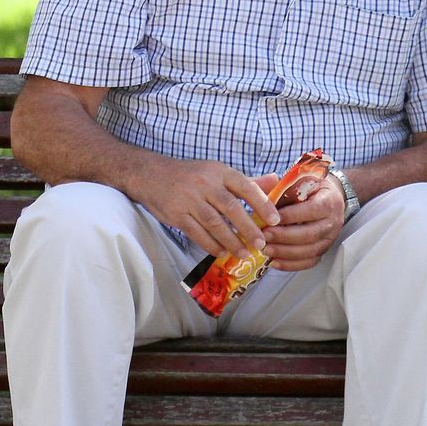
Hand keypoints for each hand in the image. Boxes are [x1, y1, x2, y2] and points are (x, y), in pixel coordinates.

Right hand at [130, 158, 279, 260]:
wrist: (151, 175)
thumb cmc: (192, 175)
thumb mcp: (218, 172)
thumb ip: (247, 180)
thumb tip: (275, 180)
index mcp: (220, 172)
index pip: (245, 186)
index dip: (262, 203)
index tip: (275, 219)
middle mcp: (205, 184)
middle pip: (231, 208)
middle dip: (248, 228)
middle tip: (261, 244)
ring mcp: (189, 199)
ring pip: (214, 224)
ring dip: (231, 241)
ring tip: (244, 253)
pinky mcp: (176, 214)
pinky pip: (197, 233)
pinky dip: (211, 244)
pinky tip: (222, 252)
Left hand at [261, 174, 346, 271]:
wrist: (329, 198)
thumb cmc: (310, 187)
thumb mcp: (300, 180)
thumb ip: (284, 189)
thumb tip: (264, 200)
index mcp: (329, 201)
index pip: (312, 210)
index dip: (291, 216)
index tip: (270, 219)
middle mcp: (333, 222)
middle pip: (310, 235)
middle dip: (284, 237)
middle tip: (264, 237)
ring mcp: (330, 239)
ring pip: (309, 252)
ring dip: (285, 253)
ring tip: (265, 250)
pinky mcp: (323, 251)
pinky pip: (308, 262)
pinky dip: (290, 265)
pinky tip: (274, 262)